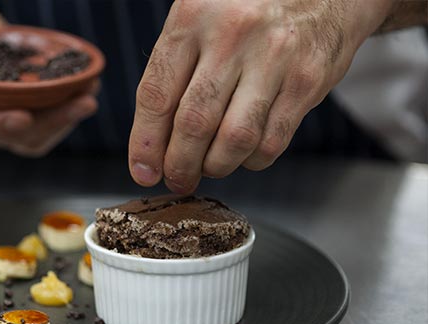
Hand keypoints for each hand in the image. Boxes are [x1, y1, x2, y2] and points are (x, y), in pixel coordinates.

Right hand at [0, 0, 97, 155]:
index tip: (23, 118)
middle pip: (9, 136)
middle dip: (49, 124)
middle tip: (83, 104)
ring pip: (31, 136)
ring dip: (63, 121)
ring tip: (90, 96)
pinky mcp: (12, 106)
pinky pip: (41, 121)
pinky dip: (64, 111)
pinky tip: (85, 89)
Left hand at [129, 0, 392, 192]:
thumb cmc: (245, 9)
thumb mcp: (199, 19)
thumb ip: (173, 70)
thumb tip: (151, 143)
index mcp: (192, 17)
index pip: (156, 94)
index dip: (145, 143)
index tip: (143, 172)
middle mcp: (232, 34)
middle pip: (194, 123)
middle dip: (179, 165)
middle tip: (177, 179)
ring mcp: (274, 57)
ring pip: (234, 139)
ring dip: (216, 166)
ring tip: (210, 167)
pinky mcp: (307, 79)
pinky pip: (272, 140)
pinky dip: (252, 160)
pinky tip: (244, 154)